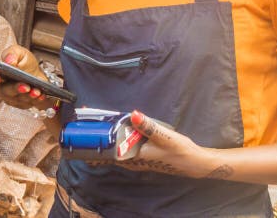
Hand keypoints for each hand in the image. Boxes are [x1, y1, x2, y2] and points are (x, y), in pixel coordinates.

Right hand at [0, 45, 52, 110]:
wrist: (36, 73)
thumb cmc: (23, 62)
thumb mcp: (19, 53)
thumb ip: (12, 53)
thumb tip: (9, 60)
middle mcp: (0, 88)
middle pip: (3, 92)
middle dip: (15, 89)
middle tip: (25, 86)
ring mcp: (11, 98)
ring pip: (17, 99)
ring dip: (27, 95)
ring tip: (36, 90)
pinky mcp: (22, 104)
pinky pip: (28, 103)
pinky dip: (35, 99)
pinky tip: (41, 94)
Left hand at [88, 111, 218, 178]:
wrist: (194, 162)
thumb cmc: (179, 152)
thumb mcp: (164, 136)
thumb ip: (148, 126)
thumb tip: (133, 114)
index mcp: (132, 158)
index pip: (106, 153)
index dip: (93, 143)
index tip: (82, 132)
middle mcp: (131, 160)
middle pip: (107, 150)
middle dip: (96, 138)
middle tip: (85, 123)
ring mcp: (135, 159)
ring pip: (114, 149)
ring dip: (105, 138)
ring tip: (96, 124)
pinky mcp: (141, 155)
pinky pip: (123, 147)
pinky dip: (116, 138)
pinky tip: (116, 130)